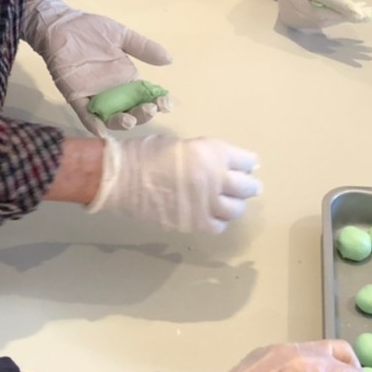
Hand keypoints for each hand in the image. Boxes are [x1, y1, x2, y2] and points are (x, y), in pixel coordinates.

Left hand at [22, 0, 171, 136]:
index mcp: (126, 78)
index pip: (146, 96)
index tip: (166, 103)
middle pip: (131, 110)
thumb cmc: (90, 29)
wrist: (61, 23)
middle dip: (142, 113)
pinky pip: (84, 113)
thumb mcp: (121, 35)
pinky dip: (92, 123)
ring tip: (129, 120)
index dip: (157, 102)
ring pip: (110, 116)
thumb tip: (169, 59)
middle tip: (149, 108)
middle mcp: (113, 91)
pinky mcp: (75, 95)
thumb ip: (143, 47)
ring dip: (121, 121)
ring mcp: (94, 95)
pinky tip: (101, 129)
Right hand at [92, 134, 261, 233]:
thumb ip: (205, 154)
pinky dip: (218, 221)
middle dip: (249, 186)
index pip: (247, 161)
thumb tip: (218, 163)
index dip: (247, 164)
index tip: (245, 166)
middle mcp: (216, 179)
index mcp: (214, 153)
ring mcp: (207, 204)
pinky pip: (218, 226)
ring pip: (235, 209)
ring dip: (234, 205)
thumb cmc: (147, 153)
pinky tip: (211, 215)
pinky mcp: (194, 223)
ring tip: (227, 202)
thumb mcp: (183, 144)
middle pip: (248, 187)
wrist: (122, 178)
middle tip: (248, 187)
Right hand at [270, 0, 371, 30]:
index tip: (359, 13)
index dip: (341, 4)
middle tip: (367, 15)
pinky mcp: (291, 22)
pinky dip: (331, 20)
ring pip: (320, 21)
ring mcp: (289, 13)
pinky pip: (315, 25)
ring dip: (340, 18)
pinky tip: (343, 14)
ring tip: (360, 14)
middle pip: (322, 12)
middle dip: (345, 15)